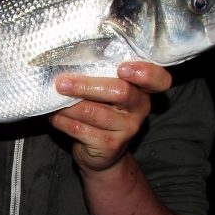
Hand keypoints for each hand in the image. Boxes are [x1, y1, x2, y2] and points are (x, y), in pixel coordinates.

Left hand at [49, 62, 171, 172]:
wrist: (102, 155)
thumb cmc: (102, 112)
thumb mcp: (108, 94)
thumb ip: (102, 77)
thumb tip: (69, 59)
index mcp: (143, 90)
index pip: (159, 79)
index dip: (145, 73)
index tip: (122, 68)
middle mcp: (140, 108)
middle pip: (120, 92)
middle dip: (86, 85)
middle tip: (62, 83)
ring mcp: (127, 129)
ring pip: (94, 112)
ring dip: (69, 105)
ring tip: (55, 98)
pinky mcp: (110, 145)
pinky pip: (81, 129)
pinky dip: (63, 121)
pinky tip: (55, 116)